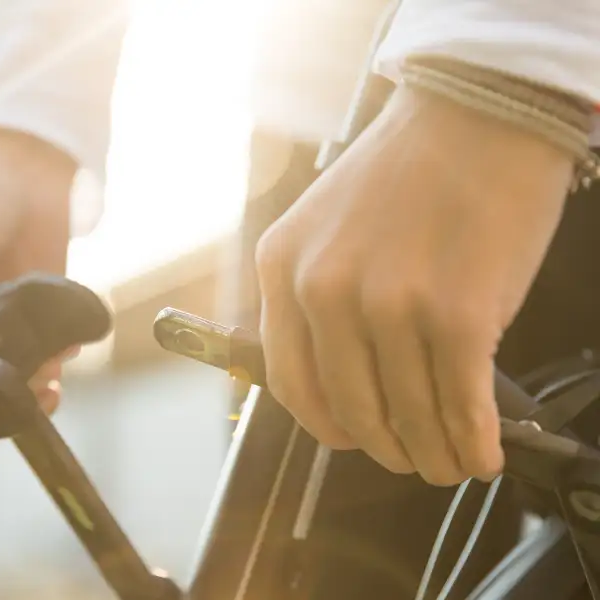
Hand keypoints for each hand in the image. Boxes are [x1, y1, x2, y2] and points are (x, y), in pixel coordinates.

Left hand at [255, 86, 573, 485]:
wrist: (478, 110)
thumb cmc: (407, 167)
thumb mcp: (325, 224)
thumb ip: (316, 294)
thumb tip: (341, 374)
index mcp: (283, 266)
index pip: (290, 379)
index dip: (324, 424)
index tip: (349, 438)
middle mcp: (325, 289)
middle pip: (351, 409)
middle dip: (384, 449)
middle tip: (408, 459)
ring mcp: (390, 302)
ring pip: (409, 415)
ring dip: (432, 455)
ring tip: (447, 462)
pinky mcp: (458, 313)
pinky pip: (461, 403)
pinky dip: (473, 441)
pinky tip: (483, 452)